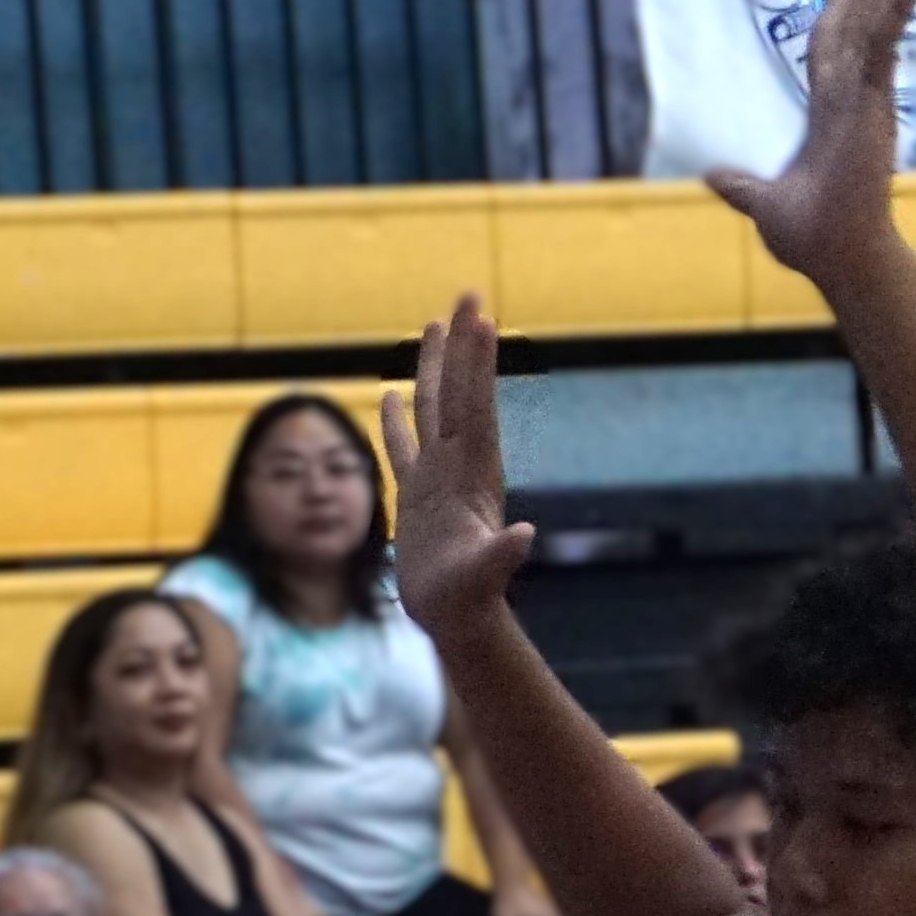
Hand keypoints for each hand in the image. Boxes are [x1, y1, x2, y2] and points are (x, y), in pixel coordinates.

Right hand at [380, 297, 536, 646]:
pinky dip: (397, 419)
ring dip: (436, 367)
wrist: (456, 622)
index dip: (477, 361)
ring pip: (434, 408)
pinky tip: (391, 394)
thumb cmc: (469, 601)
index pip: (474, 404)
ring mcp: (436, 478)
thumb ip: (502, 555)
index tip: (482, 316)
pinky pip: (403, 447)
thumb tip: (525, 536)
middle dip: (463, 343)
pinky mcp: (416, 496)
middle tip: (468, 293)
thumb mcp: (485, 576)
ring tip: (435, 323)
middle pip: (458, 391)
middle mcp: (457, 466)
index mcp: (472, 473)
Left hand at [712, 0, 915, 293]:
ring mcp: (865, 100)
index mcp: (828, 120)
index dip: (833, 20)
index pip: (829, 56)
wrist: (837, 258)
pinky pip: (884, 44)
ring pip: (873, 29)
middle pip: (855, 32)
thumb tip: (713, 177)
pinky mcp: (876, 103)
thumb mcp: (763, 204)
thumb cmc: (811, 240)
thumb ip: (741, 186)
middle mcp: (851, 104)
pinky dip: (893, 9)